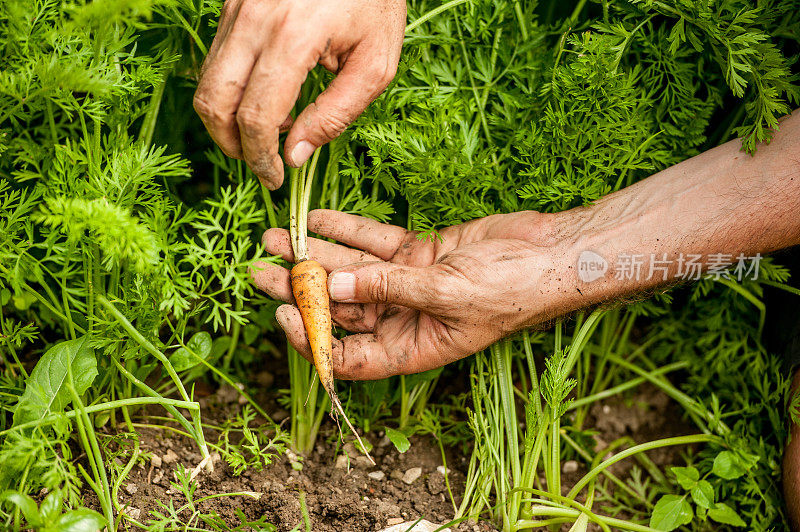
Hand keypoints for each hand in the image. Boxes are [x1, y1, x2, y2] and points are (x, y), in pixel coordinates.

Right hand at [194, 0, 405, 188]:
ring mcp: (237, 7)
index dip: (261, 157)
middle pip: (214, 100)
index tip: (275, 178)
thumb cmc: (375, 2)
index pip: (256, 115)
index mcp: (293, 37)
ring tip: (273, 128)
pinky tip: (271, 95)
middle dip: (230, 143)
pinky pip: (216, 56)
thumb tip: (295, 156)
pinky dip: (232, 88)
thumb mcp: (375, 64)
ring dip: (229, 117)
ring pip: (207, 79)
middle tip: (259, 162)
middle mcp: (254, 19)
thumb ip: (336, 114)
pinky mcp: (232, 2)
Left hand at [251, 210, 572, 379]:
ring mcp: (407, 284)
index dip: (309, 340)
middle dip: (298, 288)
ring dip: (312, 254)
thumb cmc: (510, 290)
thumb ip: (388, 287)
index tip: (281, 314)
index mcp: (409, 349)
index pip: (346, 355)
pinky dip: (345, 230)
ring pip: (348, 269)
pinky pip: (371, 243)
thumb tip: (334, 283)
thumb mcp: (446, 294)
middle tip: (260, 271)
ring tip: (273, 239)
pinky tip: (313, 219)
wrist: (549, 253)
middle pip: (338, 306)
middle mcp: (402, 320)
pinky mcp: (416, 252)